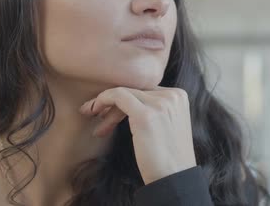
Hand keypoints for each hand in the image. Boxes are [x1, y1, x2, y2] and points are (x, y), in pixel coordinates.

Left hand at [78, 86, 196, 184]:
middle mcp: (172, 95)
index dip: (125, 99)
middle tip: (93, 112)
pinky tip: (93, 110)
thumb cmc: (166, 157)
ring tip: (90, 115)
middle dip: (112, 102)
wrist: (174, 179)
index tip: (108, 111)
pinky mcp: (146, 114)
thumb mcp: (166, 124)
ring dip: (105, 104)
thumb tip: (125, 100)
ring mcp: (160, 104)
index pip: (145, 89)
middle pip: (134, 90)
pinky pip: (118, 96)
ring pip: (124, 92)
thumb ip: (154, 109)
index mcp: (179, 96)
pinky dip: (103, 99)